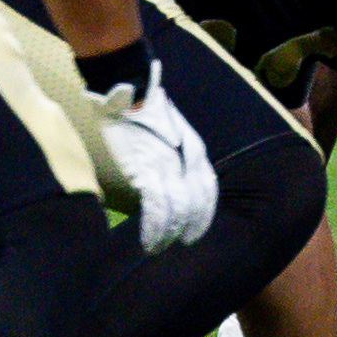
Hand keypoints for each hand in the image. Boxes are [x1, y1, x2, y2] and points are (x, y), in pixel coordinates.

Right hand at [95, 64, 218, 251]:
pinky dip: (155, 228)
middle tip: (176, 245)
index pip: (208, 191)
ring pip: (179, 211)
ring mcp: (168, 166)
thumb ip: (172, 155)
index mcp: (195, 151)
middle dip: (189, 229)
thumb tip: (161, 177)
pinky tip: (149, 240)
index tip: (193, 232)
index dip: (203, 215)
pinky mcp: (146, 170)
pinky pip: (158, 207)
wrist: (128, 88)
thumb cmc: (143, 109)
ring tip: (157, 248)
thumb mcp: (170, 132)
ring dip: (169, 235)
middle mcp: (188, 161)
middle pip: (197, 204)